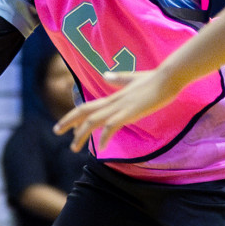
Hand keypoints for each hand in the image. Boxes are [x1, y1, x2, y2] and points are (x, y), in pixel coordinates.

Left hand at [53, 70, 173, 152]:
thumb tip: (105, 77)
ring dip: (81, 134)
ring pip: (94, 121)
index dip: (75, 116)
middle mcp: (113, 101)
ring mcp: (120, 107)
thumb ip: (119, 80)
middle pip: (84, 112)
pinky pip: (112, 126)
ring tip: (73, 147)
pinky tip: (101, 148)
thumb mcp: (133, 79)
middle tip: (56, 131)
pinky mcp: (130, 112)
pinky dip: (104, 137)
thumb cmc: (154, 79)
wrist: (168, 76)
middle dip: (68, 122)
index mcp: (113, 96)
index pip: (88, 106)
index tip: (67, 127)